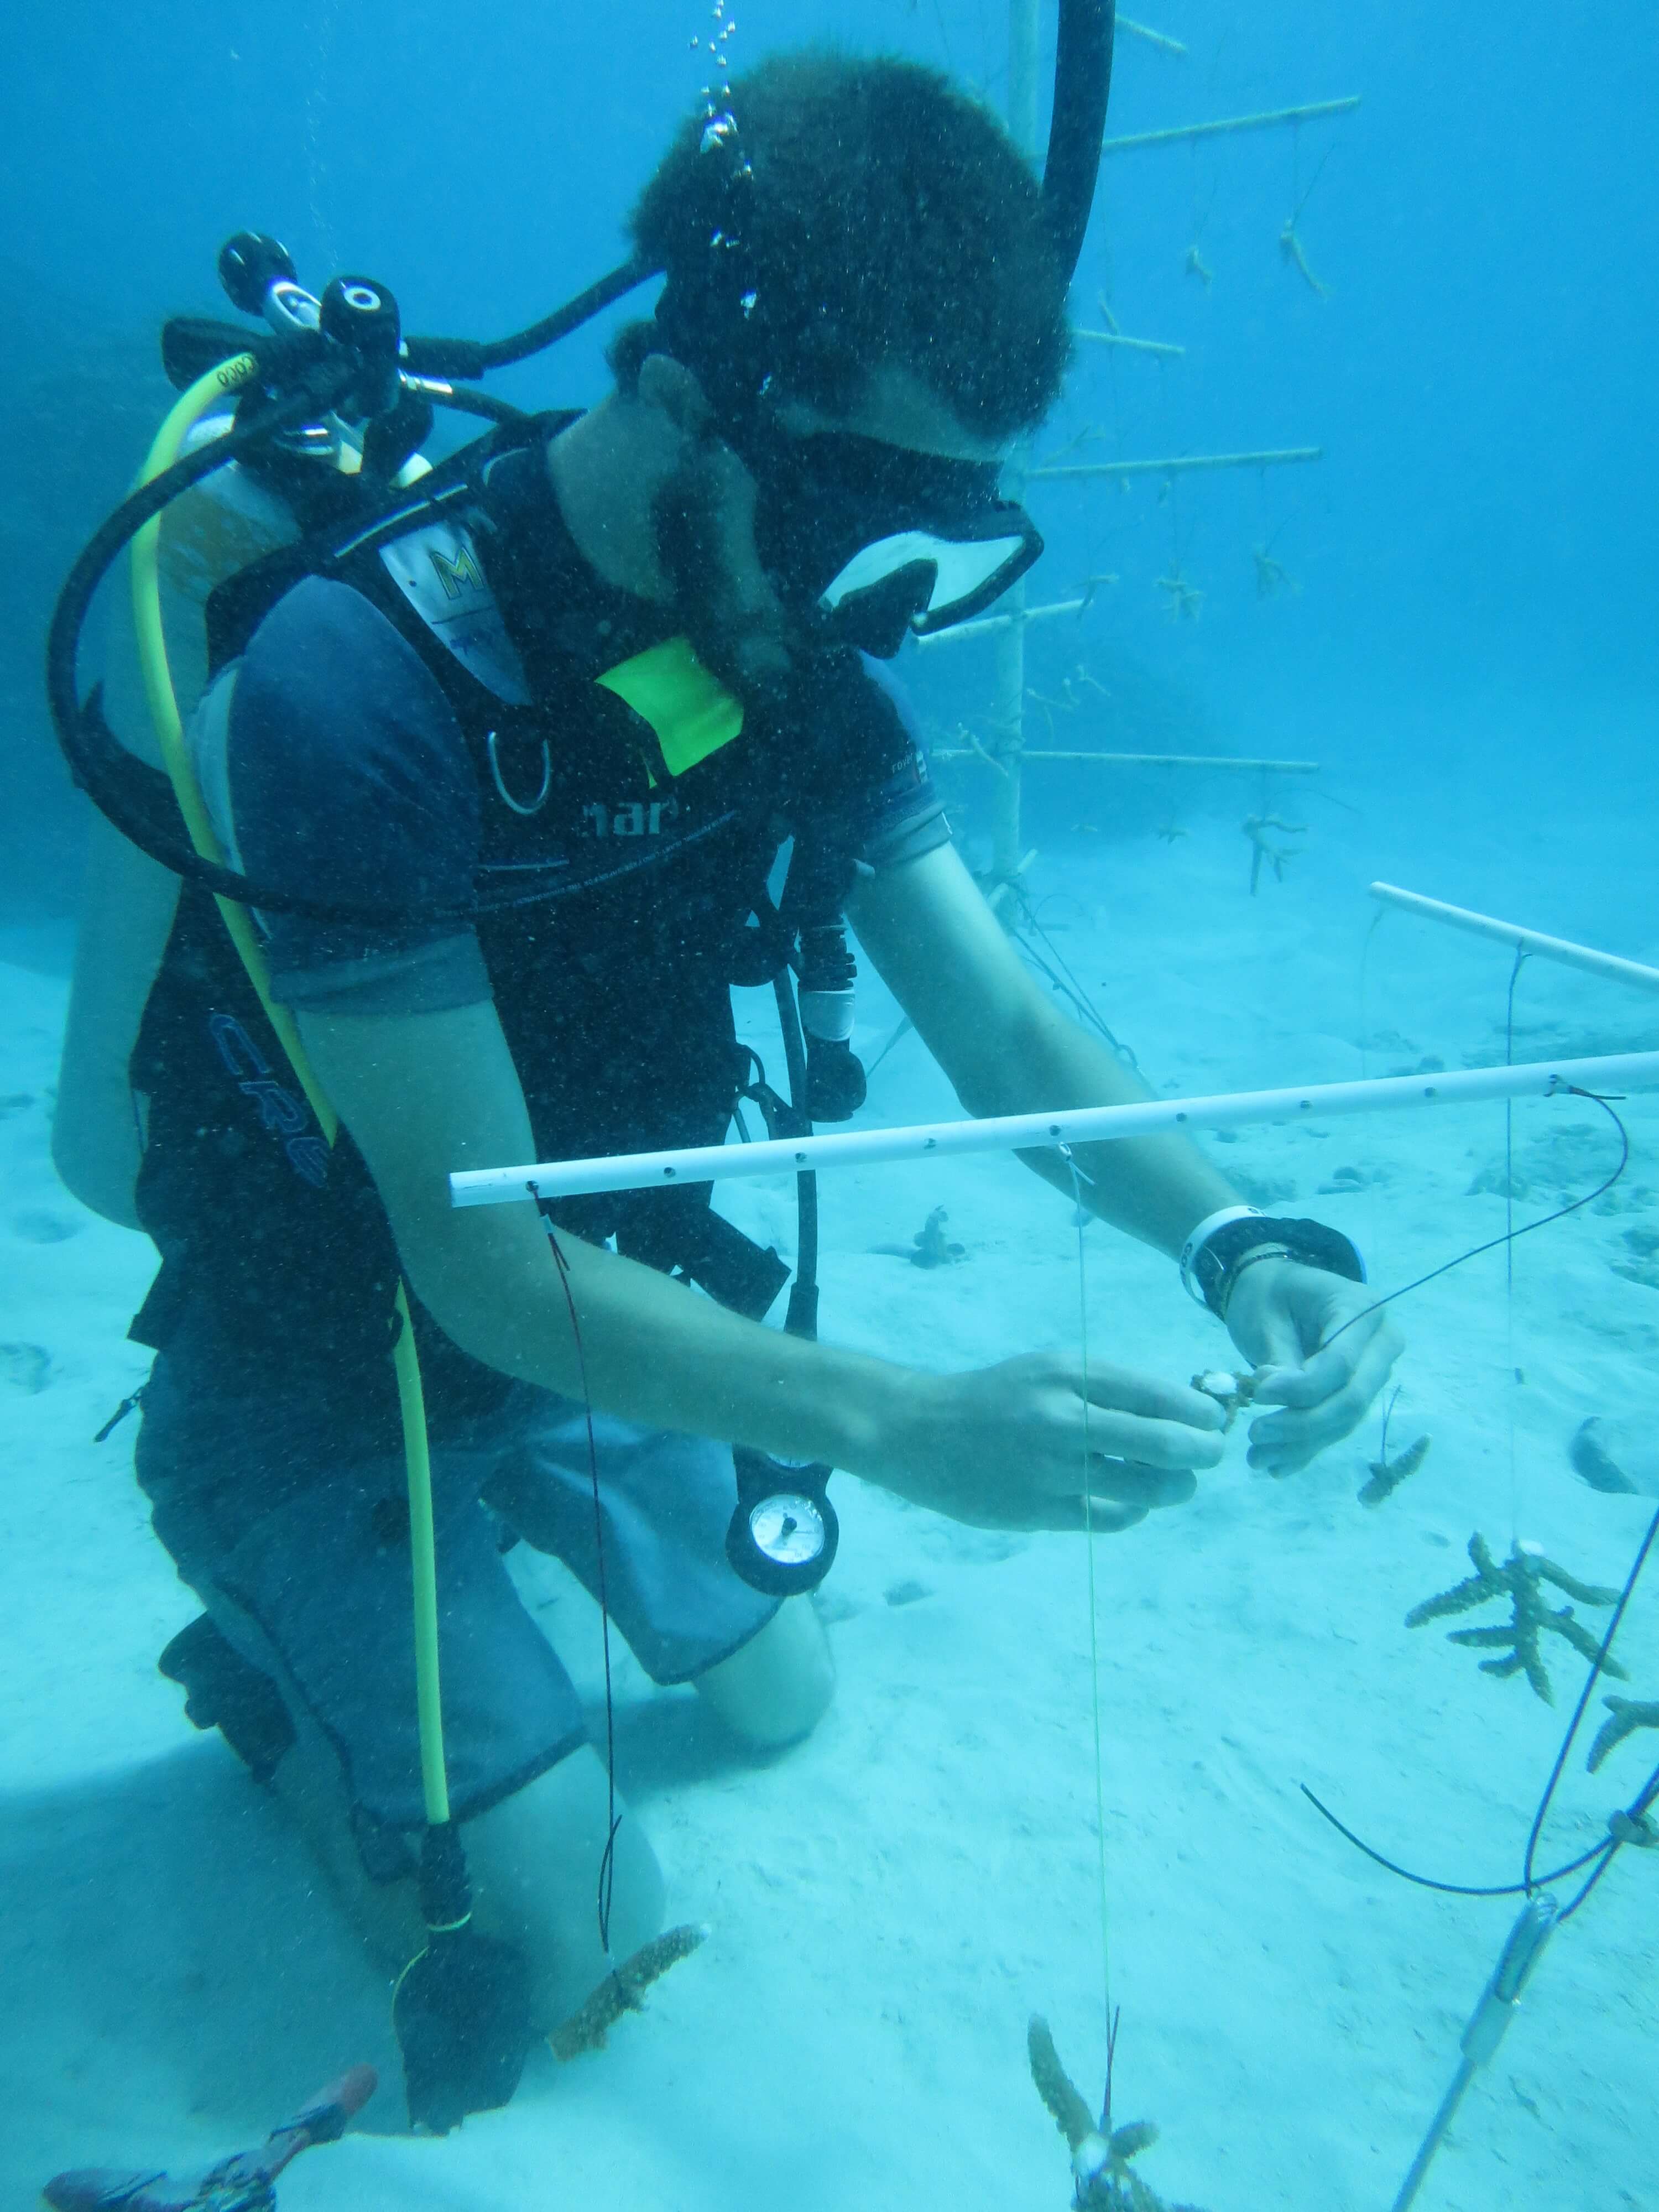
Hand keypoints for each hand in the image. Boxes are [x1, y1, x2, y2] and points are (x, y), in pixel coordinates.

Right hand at [875, 1353, 1225, 1531]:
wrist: (918, 1431)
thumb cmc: (996, 1398)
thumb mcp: (1049, 1371)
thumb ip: (1108, 1389)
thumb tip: (1184, 1411)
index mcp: (1067, 1374)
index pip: (1158, 1395)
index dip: (1201, 1413)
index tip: (1214, 1420)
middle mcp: (1061, 1419)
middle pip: (1164, 1444)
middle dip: (1205, 1452)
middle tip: (1214, 1454)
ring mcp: (1049, 1470)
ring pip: (1145, 1489)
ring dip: (1178, 1488)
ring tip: (1180, 1484)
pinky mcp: (1037, 1512)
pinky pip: (1110, 1519)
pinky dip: (1135, 1513)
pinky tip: (1134, 1504)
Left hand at [1222, 1257, 1402, 1474]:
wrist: (1276, 1290)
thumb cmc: (1270, 1295)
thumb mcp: (1267, 1317)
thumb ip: (1280, 1360)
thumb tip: (1278, 1401)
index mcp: (1363, 1310)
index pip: (1341, 1364)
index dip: (1301, 1388)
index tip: (1257, 1394)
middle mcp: (1382, 1344)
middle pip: (1352, 1399)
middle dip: (1303, 1423)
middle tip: (1255, 1434)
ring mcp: (1374, 1374)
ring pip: (1345, 1421)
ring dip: (1301, 1444)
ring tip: (1255, 1459)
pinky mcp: (1357, 1395)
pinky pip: (1337, 1428)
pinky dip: (1306, 1449)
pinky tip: (1276, 1466)